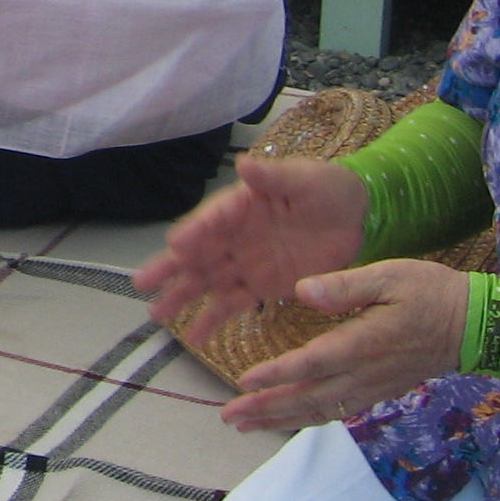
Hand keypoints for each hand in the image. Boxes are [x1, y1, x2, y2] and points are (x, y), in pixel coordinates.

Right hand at [134, 153, 370, 353]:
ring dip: (182, 297)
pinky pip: (233, 304)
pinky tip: (196, 338)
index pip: (211, 220)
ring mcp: (245, 263)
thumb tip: (244, 162)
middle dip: (170, 269)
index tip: (176, 246)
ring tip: (158, 316)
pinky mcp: (262, 286)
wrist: (356, 217)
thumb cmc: (326, 188)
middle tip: (143, 284)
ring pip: (207, 282)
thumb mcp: (302, 178)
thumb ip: (273, 176)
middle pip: (197, 254)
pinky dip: (214, 320)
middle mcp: (234, 235)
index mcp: (240, 205)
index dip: (194, 232)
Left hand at [218, 259, 471, 432]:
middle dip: (267, 409)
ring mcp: (373, 387)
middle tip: (229, 417)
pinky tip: (291, 419)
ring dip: (282, 419)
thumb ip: (344, 286)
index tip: (244, 381)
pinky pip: (339, 411)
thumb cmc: (430, 293)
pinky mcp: (380, 391)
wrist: (475, 326)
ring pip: (321, 410)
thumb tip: (302, 291)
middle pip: (308, 398)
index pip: (311, 365)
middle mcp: (364, 373)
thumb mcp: (389, 276)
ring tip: (248, 425)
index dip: (276, 376)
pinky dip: (310, 418)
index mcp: (362, 344)